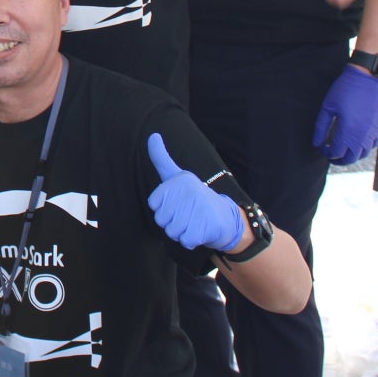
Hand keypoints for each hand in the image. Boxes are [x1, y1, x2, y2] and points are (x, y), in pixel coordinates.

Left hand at [146, 132, 244, 252]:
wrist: (226, 217)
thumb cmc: (195, 197)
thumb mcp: (177, 175)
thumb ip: (161, 158)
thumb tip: (152, 135)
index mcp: (181, 179)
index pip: (153, 205)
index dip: (163, 209)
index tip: (178, 203)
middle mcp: (190, 191)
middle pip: (161, 220)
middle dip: (172, 223)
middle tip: (188, 215)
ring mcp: (199, 208)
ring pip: (172, 232)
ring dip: (181, 232)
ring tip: (194, 222)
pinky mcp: (206, 227)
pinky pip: (185, 241)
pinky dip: (191, 241)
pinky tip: (200, 231)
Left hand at [313, 64, 377, 164]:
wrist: (367, 77)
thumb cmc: (345, 89)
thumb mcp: (327, 107)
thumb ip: (320, 127)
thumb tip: (316, 143)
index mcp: (348, 131)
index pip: (336, 153)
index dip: (327, 153)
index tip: (322, 147)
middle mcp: (362, 135)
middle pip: (350, 158)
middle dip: (339, 160)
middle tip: (330, 155)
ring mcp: (372, 132)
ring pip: (363, 154)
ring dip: (351, 156)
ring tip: (342, 151)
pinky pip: (372, 146)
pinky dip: (363, 149)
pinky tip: (355, 144)